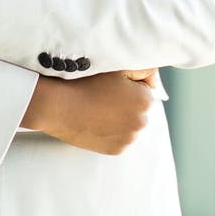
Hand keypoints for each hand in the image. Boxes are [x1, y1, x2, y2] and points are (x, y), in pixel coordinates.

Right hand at [23, 70, 152, 154]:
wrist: (58, 105)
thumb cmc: (86, 80)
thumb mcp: (116, 65)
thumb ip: (143, 68)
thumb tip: (156, 83)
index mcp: (145, 99)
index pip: (145, 87)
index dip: (128, 82)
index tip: (110, 82)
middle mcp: (142, 122)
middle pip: (138, 107)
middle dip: (126, 100)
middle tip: (102, 93)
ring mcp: (128, 138)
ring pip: (128, 122)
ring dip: (118, 116)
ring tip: (96, 106)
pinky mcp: (115, 150)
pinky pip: (118, 136)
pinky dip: (110, 129)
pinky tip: (94, 119)